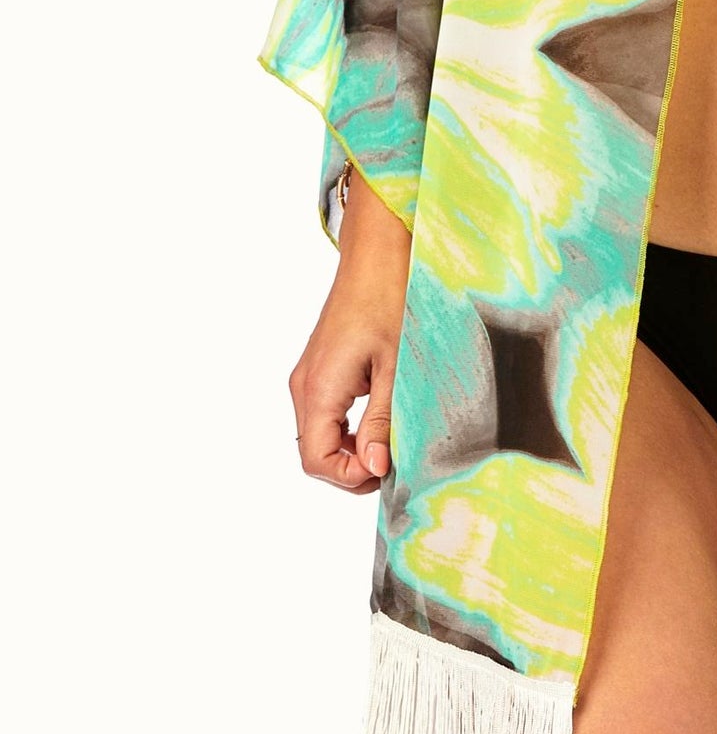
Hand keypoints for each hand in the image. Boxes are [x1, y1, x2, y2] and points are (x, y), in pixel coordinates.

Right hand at [287, 164, 411, 494]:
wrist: (379, 256)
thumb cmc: (392, 303)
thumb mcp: (396, 368)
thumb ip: (382, 421)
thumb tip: (374, 468)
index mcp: (318, 389)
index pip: (316, 461)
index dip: (351, 476)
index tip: (390, 469)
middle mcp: (304, 387)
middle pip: (315, 453)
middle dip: (353, 466)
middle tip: (397, 459)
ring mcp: (309, 377)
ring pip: (321, 435)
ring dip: (353, 448)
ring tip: (393, 439)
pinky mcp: (321, 369)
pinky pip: (327, 415)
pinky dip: (351, 428)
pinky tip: (384, 419)